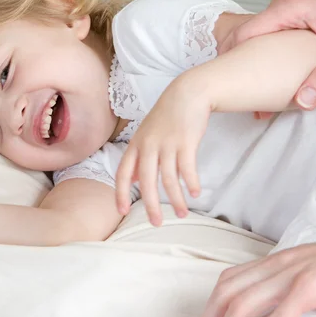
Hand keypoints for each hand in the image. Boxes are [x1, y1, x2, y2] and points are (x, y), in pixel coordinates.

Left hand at [114, 81, 208, 224]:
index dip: (120, 193)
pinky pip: (187, 169)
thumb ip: (140, 158)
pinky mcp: (186, 142)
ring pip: (169, 179)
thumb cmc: (166, 117)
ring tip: (182, 213)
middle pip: (146, 182)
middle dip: (151, 205)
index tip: (121, 211)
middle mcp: (148, 146)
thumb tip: (136, 180)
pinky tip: (195, 193)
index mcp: (135, 145)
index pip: (123, 173)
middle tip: (156, 222)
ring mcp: (167, 143)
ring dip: (176, 199)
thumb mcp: (146, 135)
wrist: (187, 93)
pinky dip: (191, 183)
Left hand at [200, 237, 315, 316]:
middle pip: (229, 290)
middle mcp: (278, 265)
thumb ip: (297, 313)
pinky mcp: (312, 284)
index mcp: (275, 265)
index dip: (213, 303)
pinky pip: (283, 311)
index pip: (232, 281)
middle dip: (212, 315)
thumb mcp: (315, 294)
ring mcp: (293, 273)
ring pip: (245, 300)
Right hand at [221, 0, 315, 117]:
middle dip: (236, 63)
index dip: (229, 58)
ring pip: (254, 35)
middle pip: (243, 35)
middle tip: (235, 91)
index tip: (223, 81)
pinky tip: (265, 72)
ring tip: (250, 88)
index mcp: (288, 9)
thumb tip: (302, 103)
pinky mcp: (291, 12)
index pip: (243, 34)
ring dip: (248, 60)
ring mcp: (285, 6)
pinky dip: (262, 52)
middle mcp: (281, 4)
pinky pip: (267, 32)